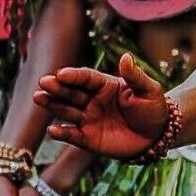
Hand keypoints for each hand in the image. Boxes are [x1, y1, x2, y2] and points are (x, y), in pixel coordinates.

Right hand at [38, 53, 169, 159]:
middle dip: (57, 87)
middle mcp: (92, 100)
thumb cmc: (153, 108)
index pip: (86, 78)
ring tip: (38, 98)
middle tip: (44, 82)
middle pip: (71, 92)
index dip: (74, 76)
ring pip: (66, 110)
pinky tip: (52, 129)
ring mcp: (88, 118)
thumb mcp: (149, 90)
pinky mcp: (87, 138)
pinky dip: (61, 133)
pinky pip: (72, 135)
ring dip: (52, 104)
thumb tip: (126, 57)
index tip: (61, 73)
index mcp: (105, 85)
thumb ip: (135, 76)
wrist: (156, 136)